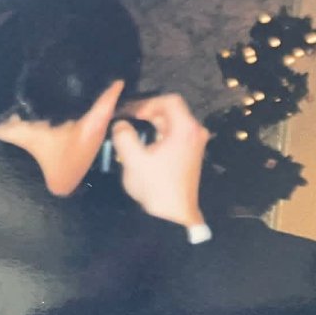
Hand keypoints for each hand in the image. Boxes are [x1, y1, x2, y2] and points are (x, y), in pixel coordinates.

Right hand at [111, 94, 208, 226]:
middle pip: (171, 110)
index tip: (131, 110)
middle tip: (127, 115)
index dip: (147, 102)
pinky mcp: (190, 154)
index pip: (169, 100)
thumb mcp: (133, 158)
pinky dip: (159, 132)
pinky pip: (174, 134)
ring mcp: (195, 144)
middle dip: (147, 110)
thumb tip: (120, 124)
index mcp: (185, 130)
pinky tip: (144, 139)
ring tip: (131, 125)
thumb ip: (123, 134)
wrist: (174, 214)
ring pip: (172, 122)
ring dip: (152, 121)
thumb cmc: (157, 188)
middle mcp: (195, 134)